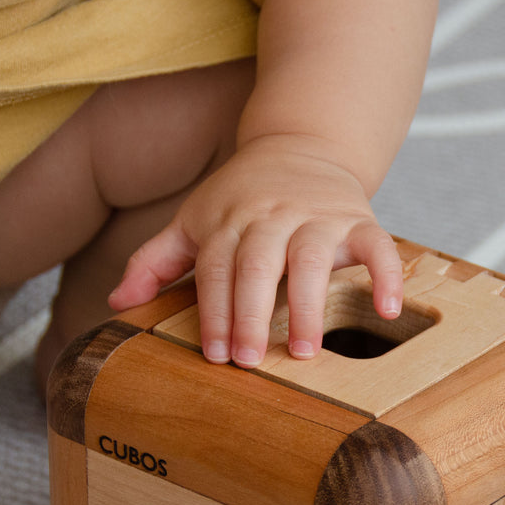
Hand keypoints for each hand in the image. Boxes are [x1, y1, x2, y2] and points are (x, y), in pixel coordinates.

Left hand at [108, 135, 404, 367]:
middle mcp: (272, 216)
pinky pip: (378, 247)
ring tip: (302, 351)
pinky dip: (386, 276)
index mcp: (229, 220)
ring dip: (308, 306)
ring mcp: (319, 217)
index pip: (217, 270)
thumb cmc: (242, 195)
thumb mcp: (193, 220)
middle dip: (251, 314)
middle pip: (259, 265)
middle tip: (249, 361)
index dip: (214, 312)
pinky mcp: (360, 219)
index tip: (214, 354)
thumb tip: (117, 302)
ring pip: (313, 259)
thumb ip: (155, 260)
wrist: (302, 142)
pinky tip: (387, 310)